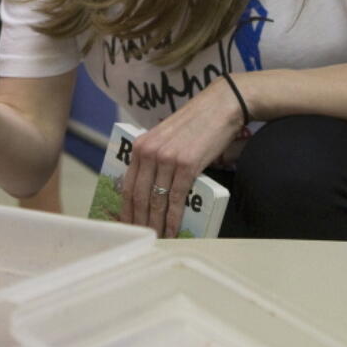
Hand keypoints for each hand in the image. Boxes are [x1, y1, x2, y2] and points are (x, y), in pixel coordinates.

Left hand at [119, 76, 244, 236]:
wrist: (220, 106)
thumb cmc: (195, 123)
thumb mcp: (165, 138)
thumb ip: (155, 158)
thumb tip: (152, 188)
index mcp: (140, 146)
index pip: (127, 185)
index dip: (126, 209)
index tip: (127, 225)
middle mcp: (148, 152)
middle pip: (139, 196)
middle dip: (139, 221)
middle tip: (142, 239)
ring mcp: (166, 158)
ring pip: (156, 200)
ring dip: (156, 224)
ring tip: (158, 240)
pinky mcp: (187, 165)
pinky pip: (176, 198)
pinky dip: (174, 218)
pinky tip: (174, 231)